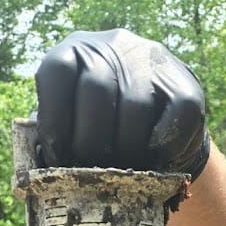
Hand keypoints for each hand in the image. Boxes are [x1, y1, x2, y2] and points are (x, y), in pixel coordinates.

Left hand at [35, 28, 209, 178]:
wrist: (156, 128)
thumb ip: (53, 139)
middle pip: (97, 91)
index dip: (55, 123)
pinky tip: (152, 163)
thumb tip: (39, 169)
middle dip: (91, 145)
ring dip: (127, 153)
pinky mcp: (186, 87)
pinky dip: (160, 151)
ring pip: (135, 109)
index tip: (59, 160)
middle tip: (92, 177)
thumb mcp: (71, 126)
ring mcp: (152, 62)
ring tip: (122, 178)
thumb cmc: (101, 134)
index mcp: (75, 53)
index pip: (56, 72)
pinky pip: (173, 122)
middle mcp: (113, 47)